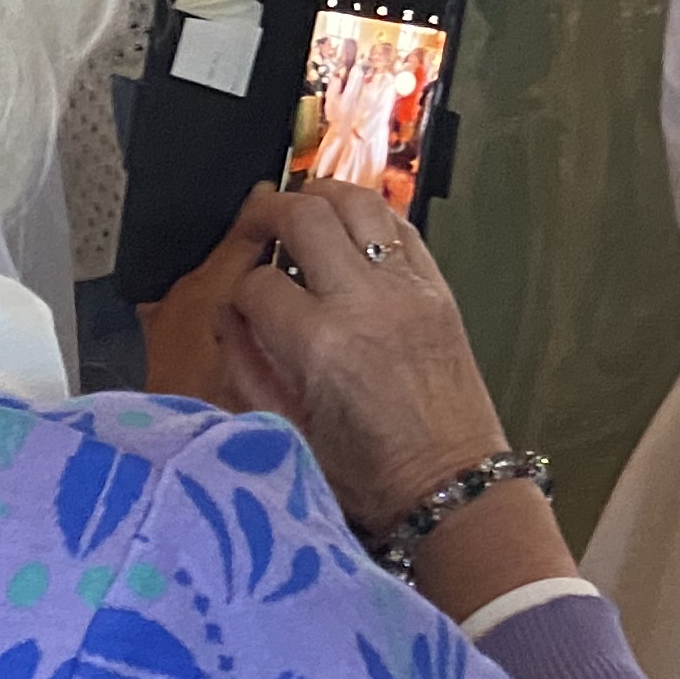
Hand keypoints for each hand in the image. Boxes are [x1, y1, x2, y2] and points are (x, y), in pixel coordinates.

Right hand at [155, 182, 520, 508]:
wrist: (451, 482)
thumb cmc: (370, 473)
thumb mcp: (289, 432)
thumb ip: (248, 367)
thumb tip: (228, 317)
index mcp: (320, 345)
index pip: (258, 284)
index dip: (239, 293)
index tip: (241, 307)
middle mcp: (364, 302)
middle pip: (304, 216)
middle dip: (266, 213)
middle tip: (254, 225)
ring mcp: (407, 288)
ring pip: (358, 202)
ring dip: (321, 196)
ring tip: (301, 210)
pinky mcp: (438, 288)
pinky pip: (401, 226)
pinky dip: (370, 217)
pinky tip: (352, 232)